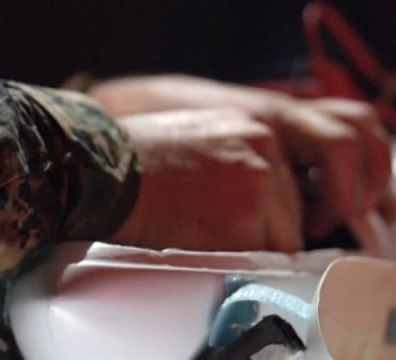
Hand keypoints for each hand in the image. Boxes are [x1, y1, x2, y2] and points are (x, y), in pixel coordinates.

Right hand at [109, 109, 304, 251]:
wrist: (104, 175)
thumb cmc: (136, 163)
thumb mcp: (202, 142)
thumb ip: (241, 163)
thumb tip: (263, 202)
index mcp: (256, 130)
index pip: (290, 186)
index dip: (273, 215)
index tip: (261, 228)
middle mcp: (265, 149)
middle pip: (292, 216)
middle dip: (262, 233)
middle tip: (211, 229)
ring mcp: (259, 183)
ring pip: (282, 242)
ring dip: (250, 250)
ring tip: (201, 234)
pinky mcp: (244, 219)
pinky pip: (260, 261)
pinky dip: (235, 264)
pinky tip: (199, 244)